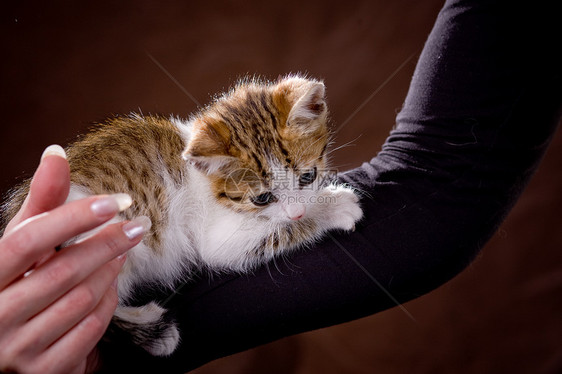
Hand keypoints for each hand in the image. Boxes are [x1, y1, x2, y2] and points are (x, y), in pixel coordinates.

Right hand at [0, 146, 145, 373]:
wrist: (7, 346)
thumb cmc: (16, 282)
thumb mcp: (21, 244)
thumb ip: (41, 204)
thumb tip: (56, 153)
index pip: (27, 241)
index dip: (72, 219)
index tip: (114, 201)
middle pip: (62, 271)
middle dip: (107, 243)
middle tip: (137, 224)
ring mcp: (17, 347)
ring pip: (81, 300)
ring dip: (110, 271)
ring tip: (123, 251)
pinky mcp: (43, 369)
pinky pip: (89, 330)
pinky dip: (108, 303)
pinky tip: (113, 283)